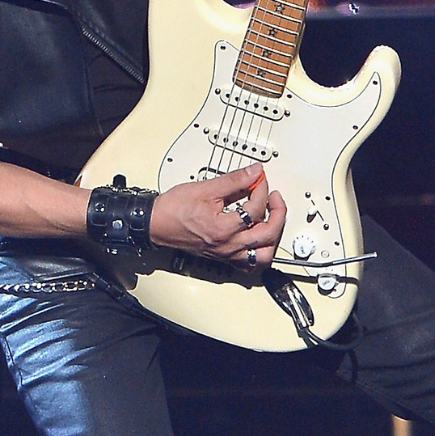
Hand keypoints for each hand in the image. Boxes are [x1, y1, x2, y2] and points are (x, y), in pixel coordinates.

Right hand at [149, 163, 286, 267]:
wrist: (156, 223)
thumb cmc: (174, 209)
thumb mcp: (206, 188)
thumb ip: (235, 180)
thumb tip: (254, 172)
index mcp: (225, 229)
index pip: (256, 208)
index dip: (261, 188)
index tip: (258, 178)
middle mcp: (228, 246)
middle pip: (268, 234)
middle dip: (278, 212)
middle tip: (274, 197)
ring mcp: (227, 254)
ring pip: (263, 255)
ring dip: (272, 237)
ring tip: (272, 219)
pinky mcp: (223, 256)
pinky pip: (248, 262)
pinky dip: (259, 252)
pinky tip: (258, 239)